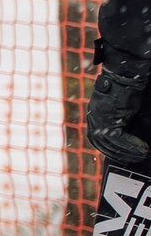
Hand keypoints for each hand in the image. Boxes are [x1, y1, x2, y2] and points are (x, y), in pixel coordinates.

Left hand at [88, 47, 150, 164]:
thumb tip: (130, 141)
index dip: (112, 151)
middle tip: (137, 159)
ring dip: (129, 152)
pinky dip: (132, 145)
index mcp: (94, 118)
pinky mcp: (107, 117)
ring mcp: (98, 118)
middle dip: (121, 154)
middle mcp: (93, 119)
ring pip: (111, 143)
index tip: (125, 157)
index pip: (98, 141)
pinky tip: (143, 149)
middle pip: (103, 145)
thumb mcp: (123, 112)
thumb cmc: (127, 92)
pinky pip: (118, 138)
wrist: (126, 76)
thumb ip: (122, 125)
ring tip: (143, 155)